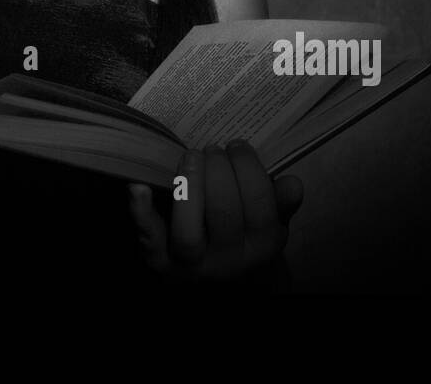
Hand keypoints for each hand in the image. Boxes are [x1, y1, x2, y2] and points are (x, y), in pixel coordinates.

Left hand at [127, 140, 303, 283]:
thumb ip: (280, 203)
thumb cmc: (242, 238)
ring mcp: (193, 265)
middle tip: (212, 148)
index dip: (247, 167)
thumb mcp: (267, 224)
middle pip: (224, 213)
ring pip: (188, 232)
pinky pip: (150, 240)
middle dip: (217, 170)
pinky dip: (141, 214)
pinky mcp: (161, 263)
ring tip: (191, 157)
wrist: (219, 285)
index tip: (236, 145)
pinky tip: (138, 187)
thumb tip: (292, 183)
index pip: (258, 204)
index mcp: (261, 246)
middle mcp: (229, 260)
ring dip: (188, 187)